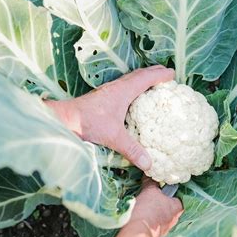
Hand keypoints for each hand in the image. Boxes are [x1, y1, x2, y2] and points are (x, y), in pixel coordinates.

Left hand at [47, 66, 174, 170]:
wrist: (64, 118)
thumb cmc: (88, 123)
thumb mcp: (113, 137)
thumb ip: (132, 150)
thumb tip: (149, 164)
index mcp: (123, 91)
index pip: (146, 78)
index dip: (160, 75)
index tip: (172, 74)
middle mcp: (117, 87)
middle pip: (139, 74)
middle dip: (154, 72)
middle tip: (166, 73)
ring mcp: (109, 90)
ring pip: (130, 79)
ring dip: (143, 77)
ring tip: (153, 82)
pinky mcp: (103, 96)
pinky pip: (124, 86)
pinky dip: (133, 86)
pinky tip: (133, 96)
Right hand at [124, 178, 182, 236]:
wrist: (136, 236)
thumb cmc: (147, 211)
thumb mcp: (149, 191)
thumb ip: (151, 183)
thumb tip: (150, 176)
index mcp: (177, 208)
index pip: (177, 196)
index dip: (168, 191)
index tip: (159, 188)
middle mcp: (173, 221)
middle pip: (167, 207)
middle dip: (157, 202)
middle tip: (147, 196)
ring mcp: (163, 232)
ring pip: (158, 218)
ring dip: (150, 213)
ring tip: (139, 207)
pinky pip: (149, 227)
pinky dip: (144, 223)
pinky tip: (136, 218)